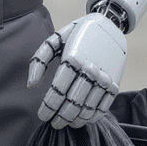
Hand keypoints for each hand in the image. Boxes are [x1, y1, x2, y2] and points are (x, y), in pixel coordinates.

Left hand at [27, 13, 126, 128]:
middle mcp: (91, 68)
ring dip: (75, 119)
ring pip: (88, 107)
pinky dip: (92, 117)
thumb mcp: (54, 40)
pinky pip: (103, 106)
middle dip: (60, 116)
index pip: (58, 90)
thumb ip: (39, 60)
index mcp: (73, 57)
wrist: (108, 24)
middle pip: (73, 102)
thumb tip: (31, 85)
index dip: (49, 106)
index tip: (42, 115)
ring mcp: (104, 77)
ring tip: (65, 122)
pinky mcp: (115, 83)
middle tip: (53, 123)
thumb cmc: (76, 34)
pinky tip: (82, 119)